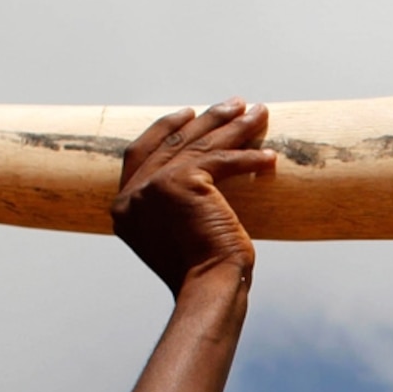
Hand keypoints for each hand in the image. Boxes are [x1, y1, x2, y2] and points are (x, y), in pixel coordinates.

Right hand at [111, 99, 274, 293]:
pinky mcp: (180, 182)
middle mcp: (131, 194)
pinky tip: (269, 156)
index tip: (189, 113)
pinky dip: (248, 156)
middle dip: (207, 119)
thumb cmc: (201, 271)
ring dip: (233, 127)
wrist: (208, 287)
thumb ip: (173, 203)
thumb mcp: (175, 232)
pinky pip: (221, 160)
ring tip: (259, 113)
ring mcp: (152, 185)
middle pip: (173, 141)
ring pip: (199, 144)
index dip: (164, 128)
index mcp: (123, 207)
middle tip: (235, 105)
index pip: (140, 152)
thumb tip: (200, 177)